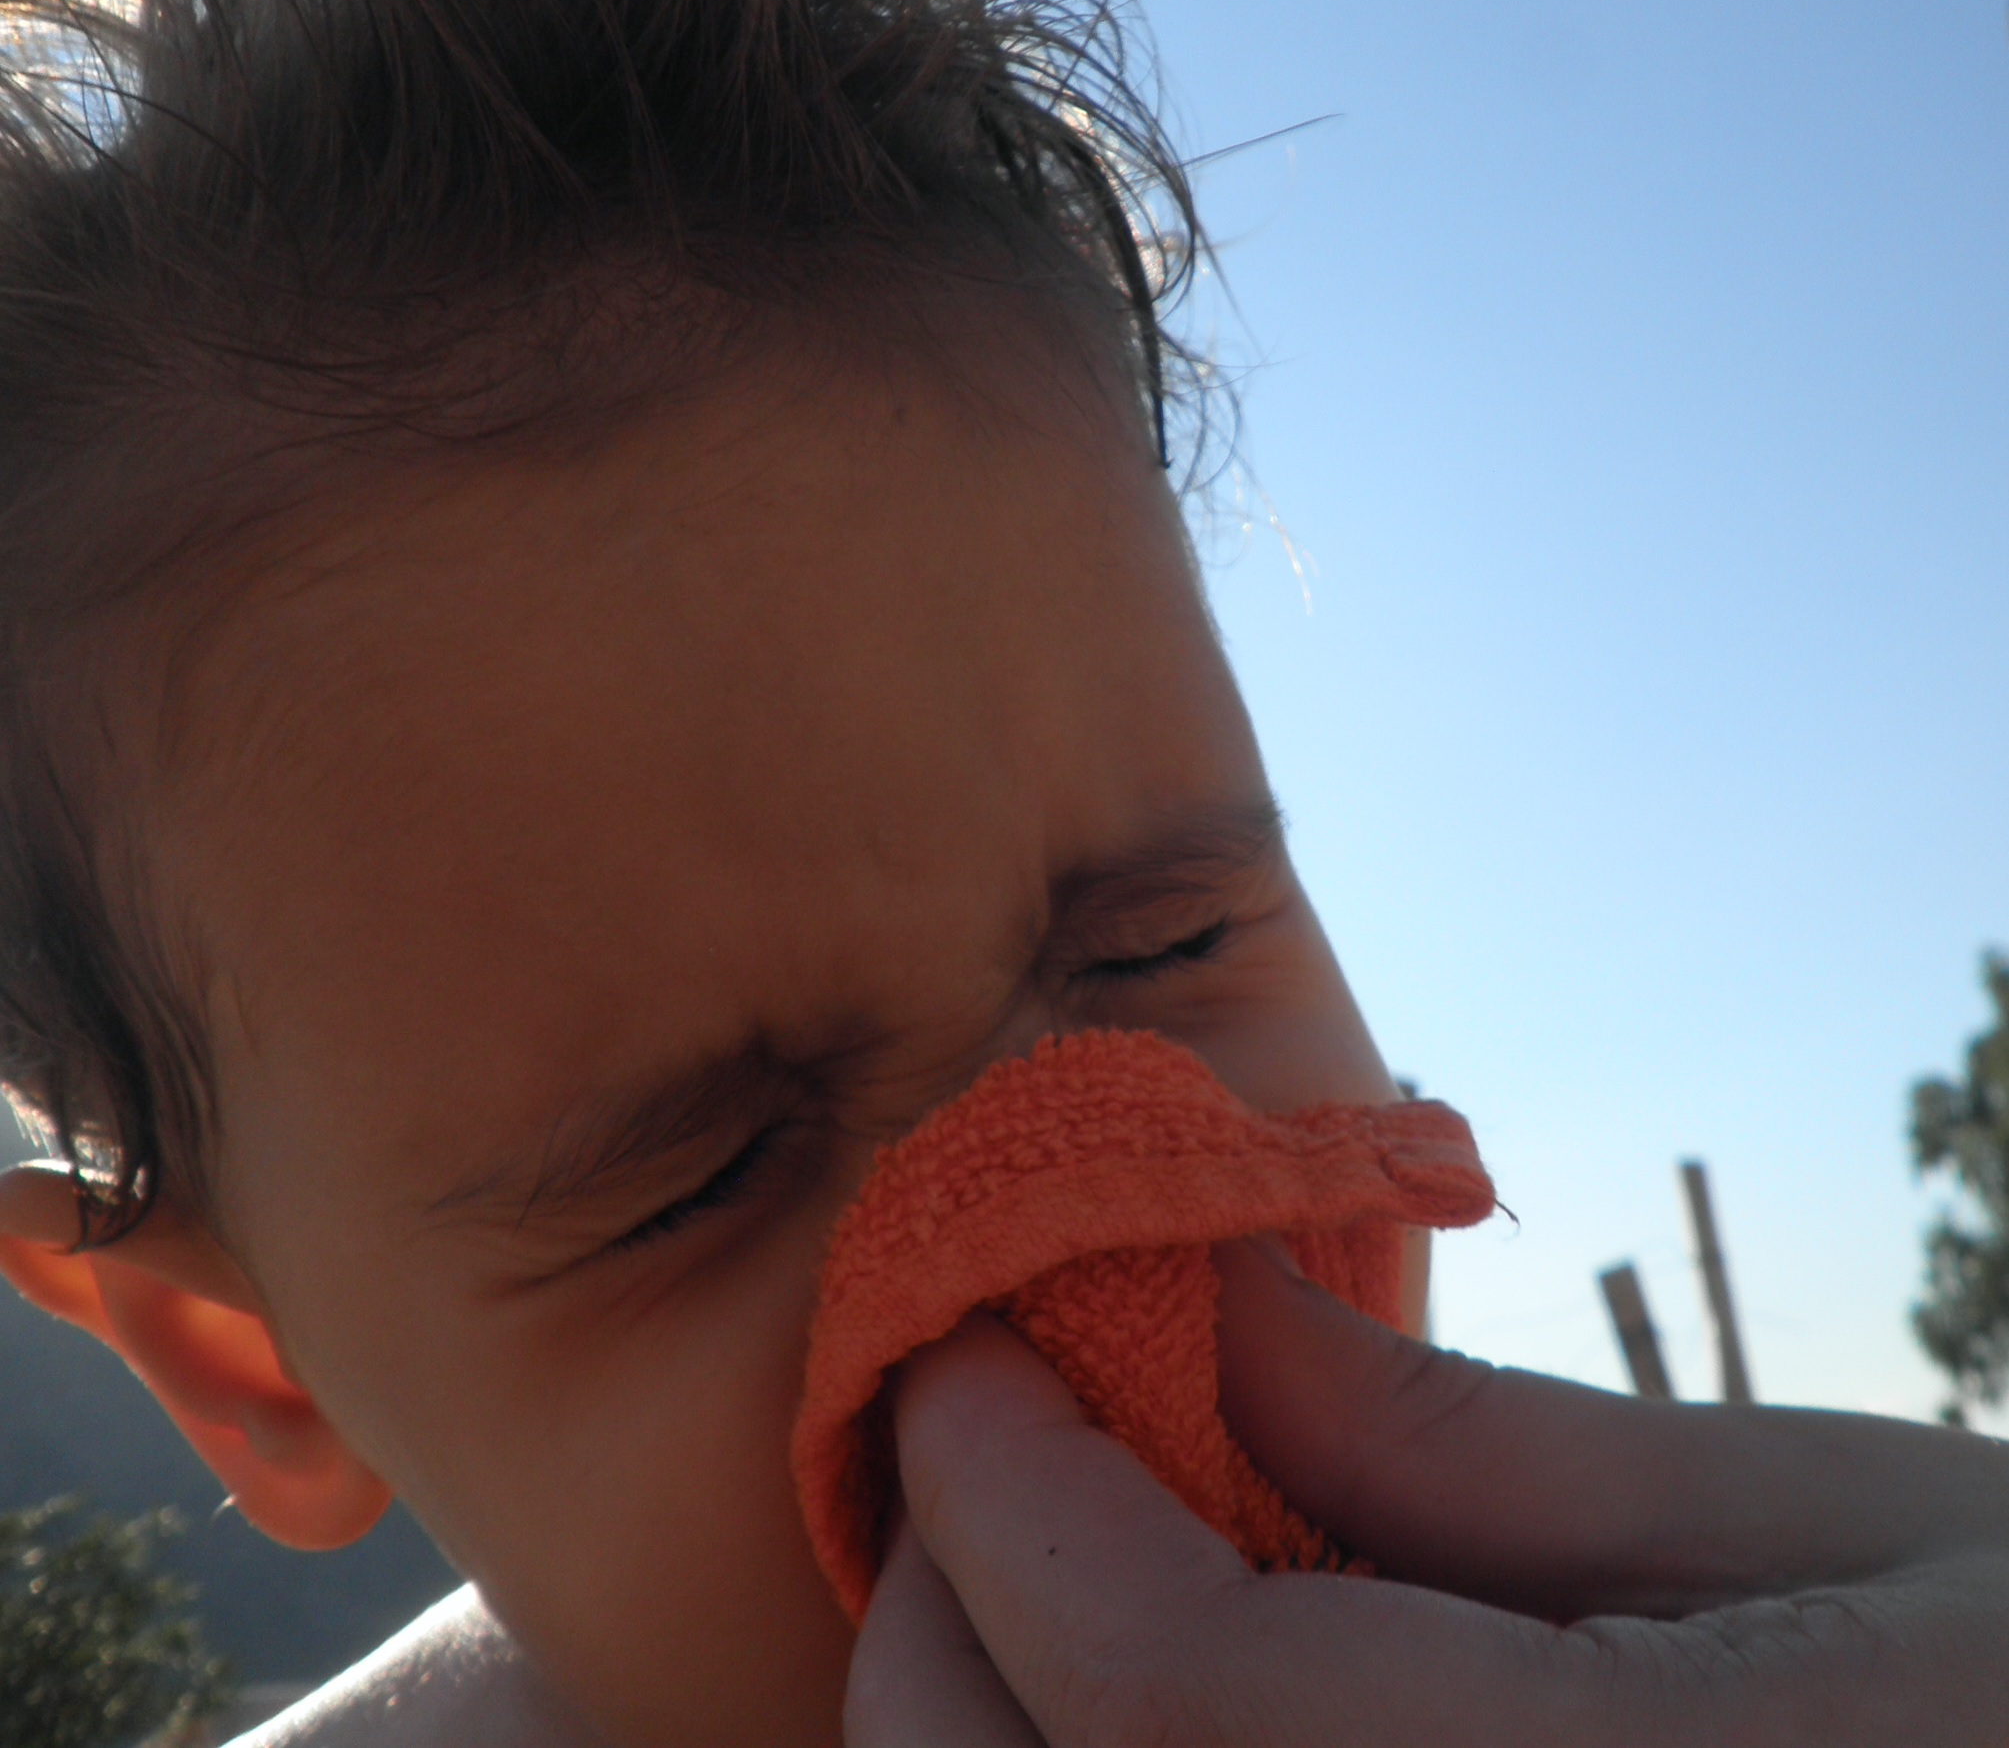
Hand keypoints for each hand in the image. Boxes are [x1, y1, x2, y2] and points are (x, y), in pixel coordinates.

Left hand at [846, 1238, 2008, 1745]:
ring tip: (1057, 1566)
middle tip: (983, 1442)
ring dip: (979, 1726)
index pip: (1165, 1693)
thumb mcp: (1833, 1524)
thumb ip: (1467, 1447)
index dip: (1009, 1485)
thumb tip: (1191, 1300)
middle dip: (945, 1616)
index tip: (963, 1336)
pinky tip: (1153, 1702)